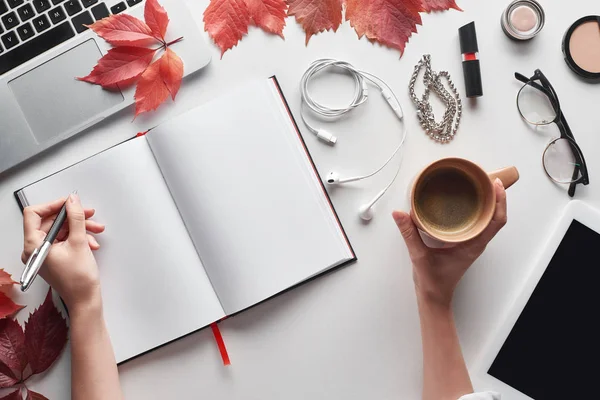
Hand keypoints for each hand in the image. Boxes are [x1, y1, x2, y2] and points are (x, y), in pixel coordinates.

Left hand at [22, 194, 105, 310]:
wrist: (85, 299)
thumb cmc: (78, 279)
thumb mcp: (79, 242)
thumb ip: (75, 218)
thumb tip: (72, 201)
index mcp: (33, 245)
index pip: (34, 214)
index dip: (53, 205)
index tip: (69, 202)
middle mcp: (35, 249)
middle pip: (50, 222)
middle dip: (72, 217)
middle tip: (87, 214)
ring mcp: (44, 253)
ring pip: (60, 230)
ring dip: (79, 228)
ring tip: (95, 230)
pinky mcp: (53, 257)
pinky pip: (64, 239)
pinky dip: (78, 238)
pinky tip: (90, 243)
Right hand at [393, 178, 506, 307]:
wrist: (433, 298)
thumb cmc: (432, 282)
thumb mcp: (418, 256)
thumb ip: (409, 233)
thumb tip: (400, 214)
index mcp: (473, 245)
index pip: (496, 221)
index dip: (500, 202)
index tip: (496, 185)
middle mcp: (476, 243)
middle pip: (495, 217)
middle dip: (496, 197)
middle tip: (488, 178)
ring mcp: (471, 243)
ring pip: (488, 220)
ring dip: (488, 203)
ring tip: (481, 186)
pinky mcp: (464, 244)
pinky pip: (477, 225)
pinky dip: (477, 211)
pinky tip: (468, 203)